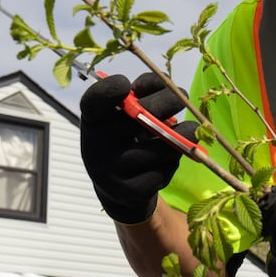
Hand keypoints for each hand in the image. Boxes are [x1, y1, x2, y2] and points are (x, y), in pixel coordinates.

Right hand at [79, 72, 197, 223]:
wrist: (118, 187)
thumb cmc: (125, 136)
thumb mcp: (124, 112)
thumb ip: (142, 92)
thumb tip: (173, 92)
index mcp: (91, 120)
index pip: (96, 99)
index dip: (114, 87)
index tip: (131, 84)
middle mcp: (95, 145)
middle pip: (142, 114)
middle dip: (170, 102)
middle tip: (181, 100)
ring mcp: (112, 171)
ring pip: (165, 146)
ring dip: (181, 136)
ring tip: (184, 133)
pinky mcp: (131, 191)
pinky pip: (167, 168)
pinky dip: (174, 160)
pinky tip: (165, 160)